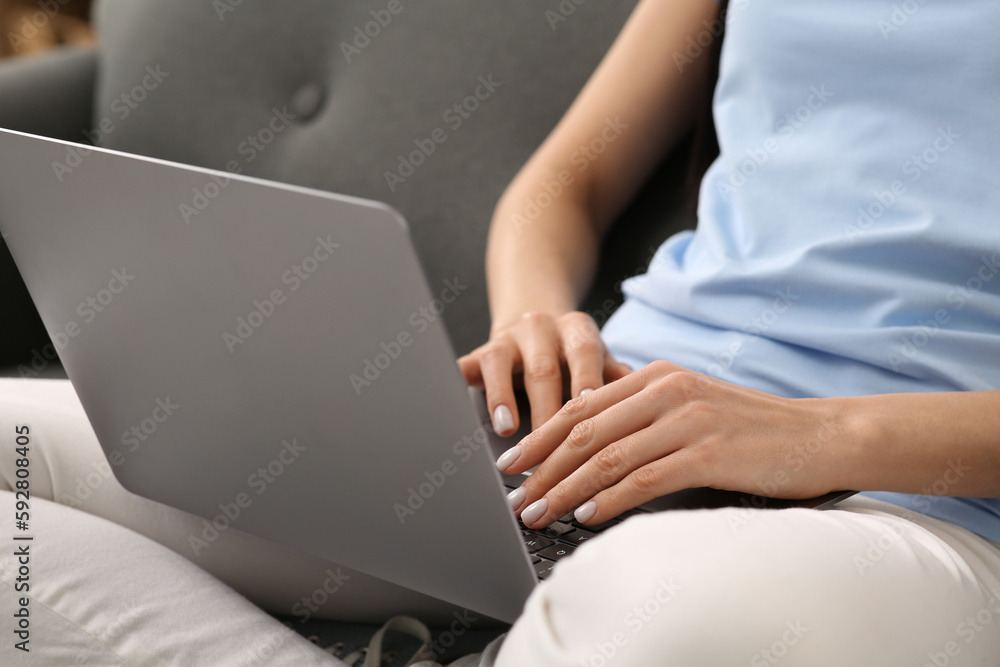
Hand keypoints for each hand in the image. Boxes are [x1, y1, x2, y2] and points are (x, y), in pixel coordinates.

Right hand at [458, 311, 632, 434]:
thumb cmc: (578, 355)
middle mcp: (541, 327)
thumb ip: (618, 380)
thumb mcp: (602, 361)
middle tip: (550, 452)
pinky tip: (457, 406)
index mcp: (578, 329)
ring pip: (500, 362)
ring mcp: (507, 337)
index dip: (586, 385)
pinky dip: (460, 383)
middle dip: (545, 411)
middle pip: (543, 368)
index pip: (585, 356)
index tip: (591, 417)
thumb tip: (646, 406)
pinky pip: (466, 365)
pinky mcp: (479, 350)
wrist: (538, 323)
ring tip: (507, 430)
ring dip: (502, 397)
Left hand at [498, 360, 849, 528]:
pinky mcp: (707, 452)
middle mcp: (666, 390)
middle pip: (584, 431)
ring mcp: (686, 420)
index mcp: (656, 375)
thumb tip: (589, 432)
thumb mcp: (691, 403)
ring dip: (565, 490)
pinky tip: (587, 515)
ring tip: (538, 511)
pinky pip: (643, 479)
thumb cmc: (753, 427)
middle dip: (542, 466)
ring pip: (606, 457)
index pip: (581, 406)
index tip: (514, 461)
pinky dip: (609, 500)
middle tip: (514, 494)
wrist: (820, 435)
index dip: (541, 435)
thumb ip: (643, 410)